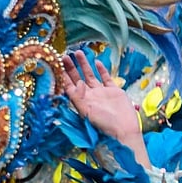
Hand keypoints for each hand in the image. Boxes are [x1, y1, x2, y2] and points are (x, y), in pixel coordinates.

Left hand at [62, 52, 149, 166]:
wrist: (124, 130)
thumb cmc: (104, 125)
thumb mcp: (86, 112)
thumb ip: (79, 98)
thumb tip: (76, 83)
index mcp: (81, 101)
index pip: (69, 86)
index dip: (63, 76)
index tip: (57, 64)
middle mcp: (90, 96)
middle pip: (78, 78)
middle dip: (71, 67)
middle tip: (65, 55)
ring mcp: (102, 93)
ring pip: (90, 75)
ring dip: (84, 64)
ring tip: (78, 52)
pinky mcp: (114, 91)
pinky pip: (106, 78)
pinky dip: (102, 70)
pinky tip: (97, 62)